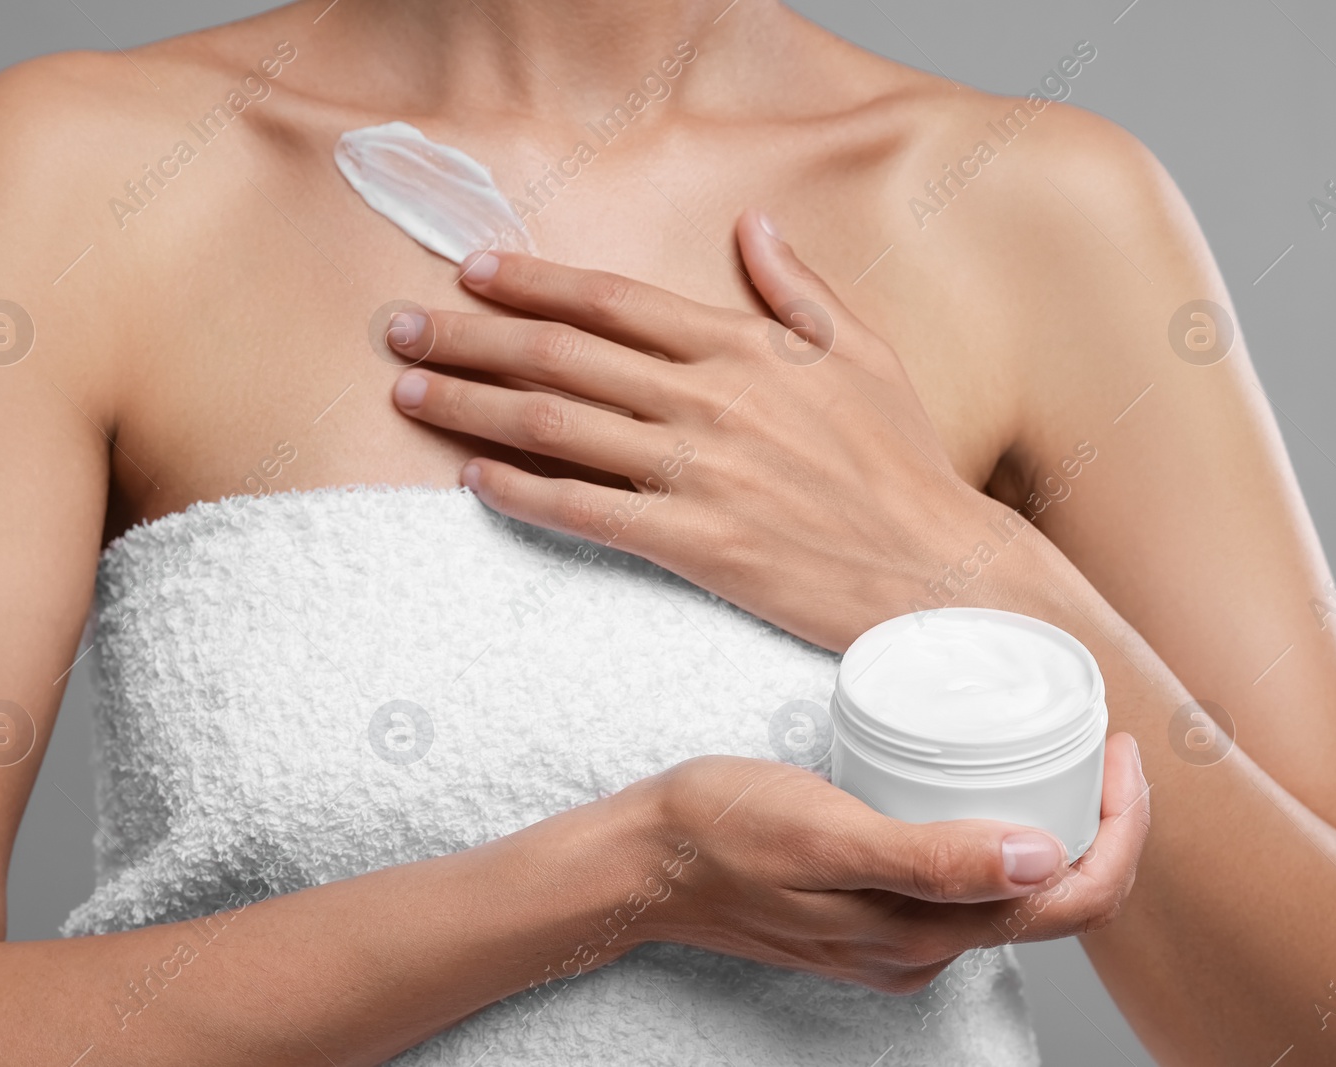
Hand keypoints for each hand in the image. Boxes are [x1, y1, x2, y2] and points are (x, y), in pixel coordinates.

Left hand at [389, 210, 1014, 651]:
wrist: (935, 569)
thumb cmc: (903, 463)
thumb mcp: (863, 354)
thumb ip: (799, 289)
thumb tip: (755, 228)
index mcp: (742, 348)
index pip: (612, 301)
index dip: (533, 282)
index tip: (472, 272)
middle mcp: (707, 400)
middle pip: (560, 357)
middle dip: (469, 338)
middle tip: (399, 330)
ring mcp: (696, 472)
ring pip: (556, 428)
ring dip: (471, 408)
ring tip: (408, 395)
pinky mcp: (693, 543)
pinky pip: (587, 513)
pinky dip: (524, 495)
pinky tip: (474, 483)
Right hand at [615, 735, 1148, 992]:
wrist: (645, 861)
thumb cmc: (723, 832)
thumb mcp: (828, 833)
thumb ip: (931, 859)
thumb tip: (1045, 864)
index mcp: (925, 935)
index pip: (1074, 902)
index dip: (1120, 831)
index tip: (1119, 752)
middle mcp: (922, 950)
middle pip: (1056, 903)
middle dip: (1103, 829)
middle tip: (1103, 745)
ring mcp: (895, 939)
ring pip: (1012, 895)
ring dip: (1058, 834)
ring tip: (1059, 756)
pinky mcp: (871, 917)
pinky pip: (963, 888)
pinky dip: (1000, 841)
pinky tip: (985, 791)